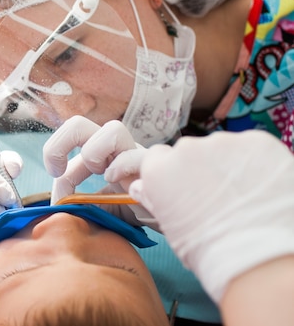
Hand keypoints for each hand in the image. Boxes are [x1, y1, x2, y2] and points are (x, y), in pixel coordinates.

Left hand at [42, 116, 156, 228]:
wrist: (173, 221)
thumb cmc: (138, 211)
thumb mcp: (103, 208)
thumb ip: (82, 205)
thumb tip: (59, 207)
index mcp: (102, 155)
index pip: (69, 143)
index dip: (54, 167)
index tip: (57, 197)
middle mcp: (117, 150)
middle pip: (79, 124)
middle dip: (59, 143)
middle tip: (57, 171)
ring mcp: (137, 155)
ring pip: (113, 129)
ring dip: (94, 153)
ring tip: (100, 175)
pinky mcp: (155, 169)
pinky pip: (137, 156)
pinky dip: (122, 168)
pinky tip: (121, 185)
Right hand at [130, 130, 293, 302]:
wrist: (259, 256)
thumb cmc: (209, 251)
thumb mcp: (171, 226)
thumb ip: (154, 199)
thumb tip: (139, 187)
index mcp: (159, 170)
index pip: (157, 157)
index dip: (170, 173)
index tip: (181, 187)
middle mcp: (186, 149)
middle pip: (189, 152)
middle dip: (199, 168)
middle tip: (215, 197)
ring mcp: (223, 143)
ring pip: (220, 149)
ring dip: (226, 165)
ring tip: (240, 195)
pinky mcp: (257, 142)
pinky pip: (250, 148)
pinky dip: (254, 164)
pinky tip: (259, 188)